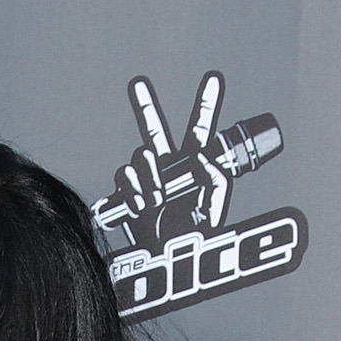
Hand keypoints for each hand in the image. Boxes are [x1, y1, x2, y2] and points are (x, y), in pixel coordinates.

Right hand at [92, 73, 236, 253]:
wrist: (166, 261)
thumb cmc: (194, 239)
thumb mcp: (215, 207)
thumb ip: (216, 177)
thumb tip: (201, 154)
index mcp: (194, 166)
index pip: (201, 129)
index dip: (207, 104)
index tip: (213, 78)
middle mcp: (168, 167)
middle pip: (154, 129)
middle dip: (144, 105)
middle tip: (137, 82)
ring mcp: (146, 179)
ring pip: (140, 156)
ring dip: (149, 176)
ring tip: (157, 199)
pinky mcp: (127, 193)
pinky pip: (124, 176)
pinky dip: (132, 190)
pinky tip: (141, 205)